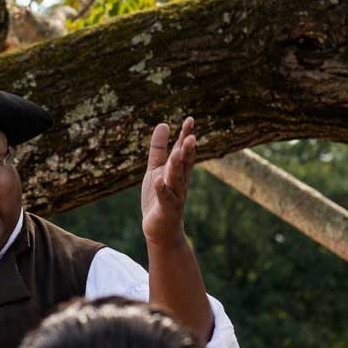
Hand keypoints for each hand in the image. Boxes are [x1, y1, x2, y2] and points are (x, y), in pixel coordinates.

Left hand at [140, 117, 196, 246]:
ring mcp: (175, 196)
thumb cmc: (159, 196)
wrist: (160, 228)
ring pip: (176, 180)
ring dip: (177, 167)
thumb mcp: (156, 168)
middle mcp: (180, 182)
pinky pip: (164, 197)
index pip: (184, 151)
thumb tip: (163, 124)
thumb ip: (159, 149)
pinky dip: (162, 188)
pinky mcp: (166, 208)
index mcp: (178, 171)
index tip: (190, 120)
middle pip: (184, 164)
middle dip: (188, 151)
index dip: (186, 136)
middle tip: (191, 136)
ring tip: (177, 153)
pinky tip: (159, 180)